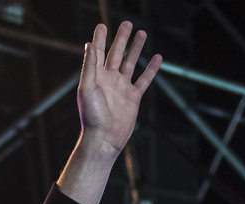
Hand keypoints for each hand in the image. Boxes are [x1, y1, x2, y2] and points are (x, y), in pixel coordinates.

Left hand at [78, 22, 161, 154]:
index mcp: (95, 76)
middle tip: (127, 23)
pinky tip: (157, 57)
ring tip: (142, 33)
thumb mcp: (87, 87)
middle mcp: (109, 79)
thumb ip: (89, 66)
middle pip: (116, 53)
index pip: (97, 52)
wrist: (104, 138)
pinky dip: (151, 68)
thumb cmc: (92, 115)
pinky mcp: (133, 97)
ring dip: (136, 48)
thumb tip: (89, 45)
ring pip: (131, 63)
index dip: (99, 39)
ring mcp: (122, 87)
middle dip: (121, 38)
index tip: (102, 25)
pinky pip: (144, 79)